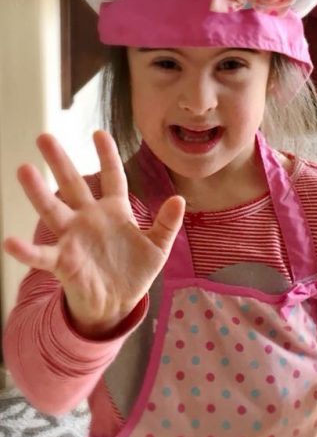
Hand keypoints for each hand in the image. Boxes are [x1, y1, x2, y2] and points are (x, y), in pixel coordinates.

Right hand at [2, 131, 184, 337]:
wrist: (118, 303)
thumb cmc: (134, 271)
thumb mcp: (157, 247)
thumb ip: (167, 224)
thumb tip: (179, 199)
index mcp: (114, 212)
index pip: (111, 178)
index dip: (106, 156)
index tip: (99, 133)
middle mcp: (89, 219)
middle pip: (73, 185)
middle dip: (60, 162)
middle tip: (45, 137)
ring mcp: (73, 238)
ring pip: (54, 210)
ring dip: (38, 192)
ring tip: (24, 170)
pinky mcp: (63, 262)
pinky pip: (41, 255)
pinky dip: (25, 250)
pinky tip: (10, 242)